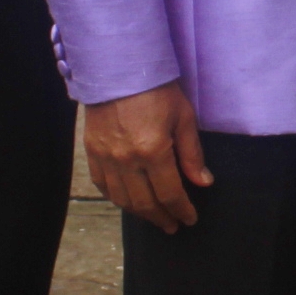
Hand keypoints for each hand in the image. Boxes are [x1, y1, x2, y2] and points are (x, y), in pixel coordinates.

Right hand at [85, 79, 211, 233]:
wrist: (118, 68)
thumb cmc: (156, 89)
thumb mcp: (183, 117)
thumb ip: (192, 154)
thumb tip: (204, 182)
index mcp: (153, 151)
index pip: (170, 194)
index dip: (182, 210)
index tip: (190, 218)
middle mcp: (127, 160)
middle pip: (145, 203)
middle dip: (162, 218)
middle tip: (173, 226)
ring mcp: (106, 157)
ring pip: (122, 199)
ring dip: (140, 213)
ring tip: (154, 217)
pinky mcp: (92, 151)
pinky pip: (103, 185)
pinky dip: (116, 198)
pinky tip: (127, 202)